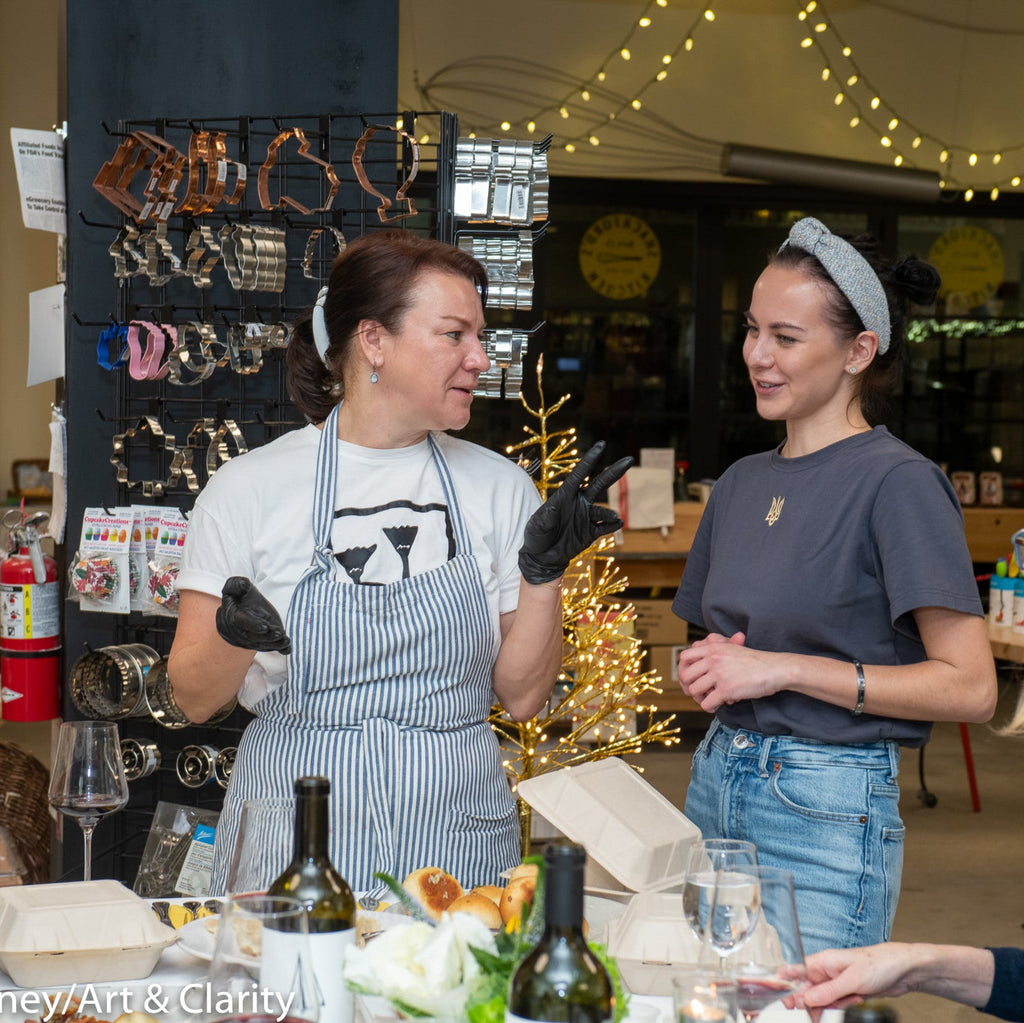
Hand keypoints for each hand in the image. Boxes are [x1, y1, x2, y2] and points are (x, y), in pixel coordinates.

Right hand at [215, 576, 290, 653]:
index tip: (264, 627)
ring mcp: (252, 639)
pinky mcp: (263, 642)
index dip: (252, 625)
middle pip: (254, 637)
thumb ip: (236, 584)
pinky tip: (288, 649)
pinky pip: (271, 648)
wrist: (238, 611)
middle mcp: (242, 631)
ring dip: (275, 644)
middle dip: (267, 637)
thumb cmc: (239, 597)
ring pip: (263, 644)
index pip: (242, 622)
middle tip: (279, 633)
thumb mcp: (235, 587)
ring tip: (286, 641)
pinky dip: (280, 649)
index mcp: (234, 616)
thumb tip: (243, 584)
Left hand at [518, 441, 632, 584]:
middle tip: (629, 459)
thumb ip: (546, 516)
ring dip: (609, 513)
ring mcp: (586, 517)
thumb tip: (554, 505)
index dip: (590, 460)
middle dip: (614, 472)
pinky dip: (612, 526)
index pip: (580, 474)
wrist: (542, 557)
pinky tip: (618, 523)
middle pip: (599, 484)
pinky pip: (604, 528)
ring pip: (603, 511)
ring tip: (615, 517)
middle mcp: (579, 502)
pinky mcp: (590, 533)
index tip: (601, 445)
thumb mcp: (537, 525)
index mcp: (565, 495)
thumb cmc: (536, 536)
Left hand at [676, 631, 781, 710]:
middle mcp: (713, 659)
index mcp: (713, 648)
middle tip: (699, 693)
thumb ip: (715, 653)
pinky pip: (706, 703)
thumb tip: (700, 659)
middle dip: (689, 687)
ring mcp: (719, 674)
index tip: (691, 679)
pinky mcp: (726, 689)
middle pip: (685, 676)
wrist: (775, 669)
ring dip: (700, 698)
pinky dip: (710, 707)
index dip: (684, 670)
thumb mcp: (732, 649)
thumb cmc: (756, 662)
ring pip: (694, 690)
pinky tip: (718, 705)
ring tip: (710, 699)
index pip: (684, 657)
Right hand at [792, 944, 923, 1010]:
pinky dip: (839, 1007)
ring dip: (828, 1006)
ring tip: (846, 1001)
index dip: (784, 984)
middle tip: (815, 1010)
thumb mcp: (852, 980)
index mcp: (822, 961)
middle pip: (804, 989)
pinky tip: (853, 1001)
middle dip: (808, 1002)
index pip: (794, 970)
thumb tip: (806, 999)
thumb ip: (828, 991)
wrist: (904, 971)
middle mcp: (825, 971)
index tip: (783, 1000)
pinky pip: (833, 1003)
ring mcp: (835, 982)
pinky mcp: (846, 992)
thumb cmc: (878, 964)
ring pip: (819, 999)